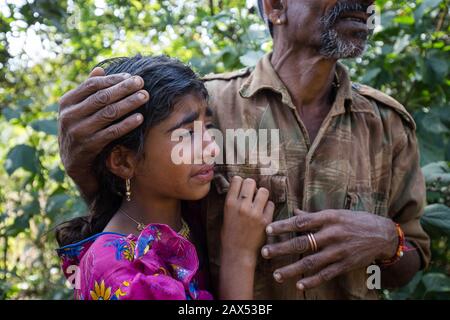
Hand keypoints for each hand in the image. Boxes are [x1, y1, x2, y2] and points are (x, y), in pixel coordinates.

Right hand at [58, 67, 148, 201]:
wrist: (75, 164)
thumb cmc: (82, 131)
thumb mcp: (80, 111)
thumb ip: (88, 92)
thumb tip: (100, 69)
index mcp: (66, 102)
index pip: (92, 85)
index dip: (113, 79)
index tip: (131, 76)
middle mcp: (69, 116)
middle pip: (102, 97)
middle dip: (124, 88)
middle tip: (142, 82)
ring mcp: (78, 132)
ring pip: (108, 113)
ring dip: (128, 103)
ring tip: (145, 96)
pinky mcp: (88, 147)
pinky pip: (111, 133)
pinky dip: (126, 124)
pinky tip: (140, 118)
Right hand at [221, 176, 274, 265]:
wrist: (237, 253)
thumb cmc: (230, 234)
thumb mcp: (226, 214)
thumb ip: (234, 200)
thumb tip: (242, 187)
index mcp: (230, 203)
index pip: (237, 180)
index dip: (240, 182)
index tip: (242, 188)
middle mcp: (242, 206)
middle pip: (251, 182)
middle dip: (252, 186)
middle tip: (252, 194)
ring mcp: (255, 213)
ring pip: (264, 191)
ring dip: (262, 195)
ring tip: (259, 202)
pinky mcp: (265, 221)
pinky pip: (271, 204)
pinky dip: (268, 207)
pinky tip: (263, 213)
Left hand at [261, 209, 397, 290]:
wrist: (383, 234)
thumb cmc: (356, 220)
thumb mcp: (336, 213)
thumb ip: (314, 215)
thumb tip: (294, 210)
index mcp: (329, 218)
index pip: (302, 221)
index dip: (284, 225)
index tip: (268, 229)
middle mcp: (332, 234)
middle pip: (303, 242)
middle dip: (281, 248)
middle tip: (264, 252)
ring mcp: (339, 251)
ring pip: (311, 261)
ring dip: (292, 269)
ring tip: (277, 274)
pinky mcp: (346, 264)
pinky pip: (326, 274)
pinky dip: (313, 280)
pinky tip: (300, 284)